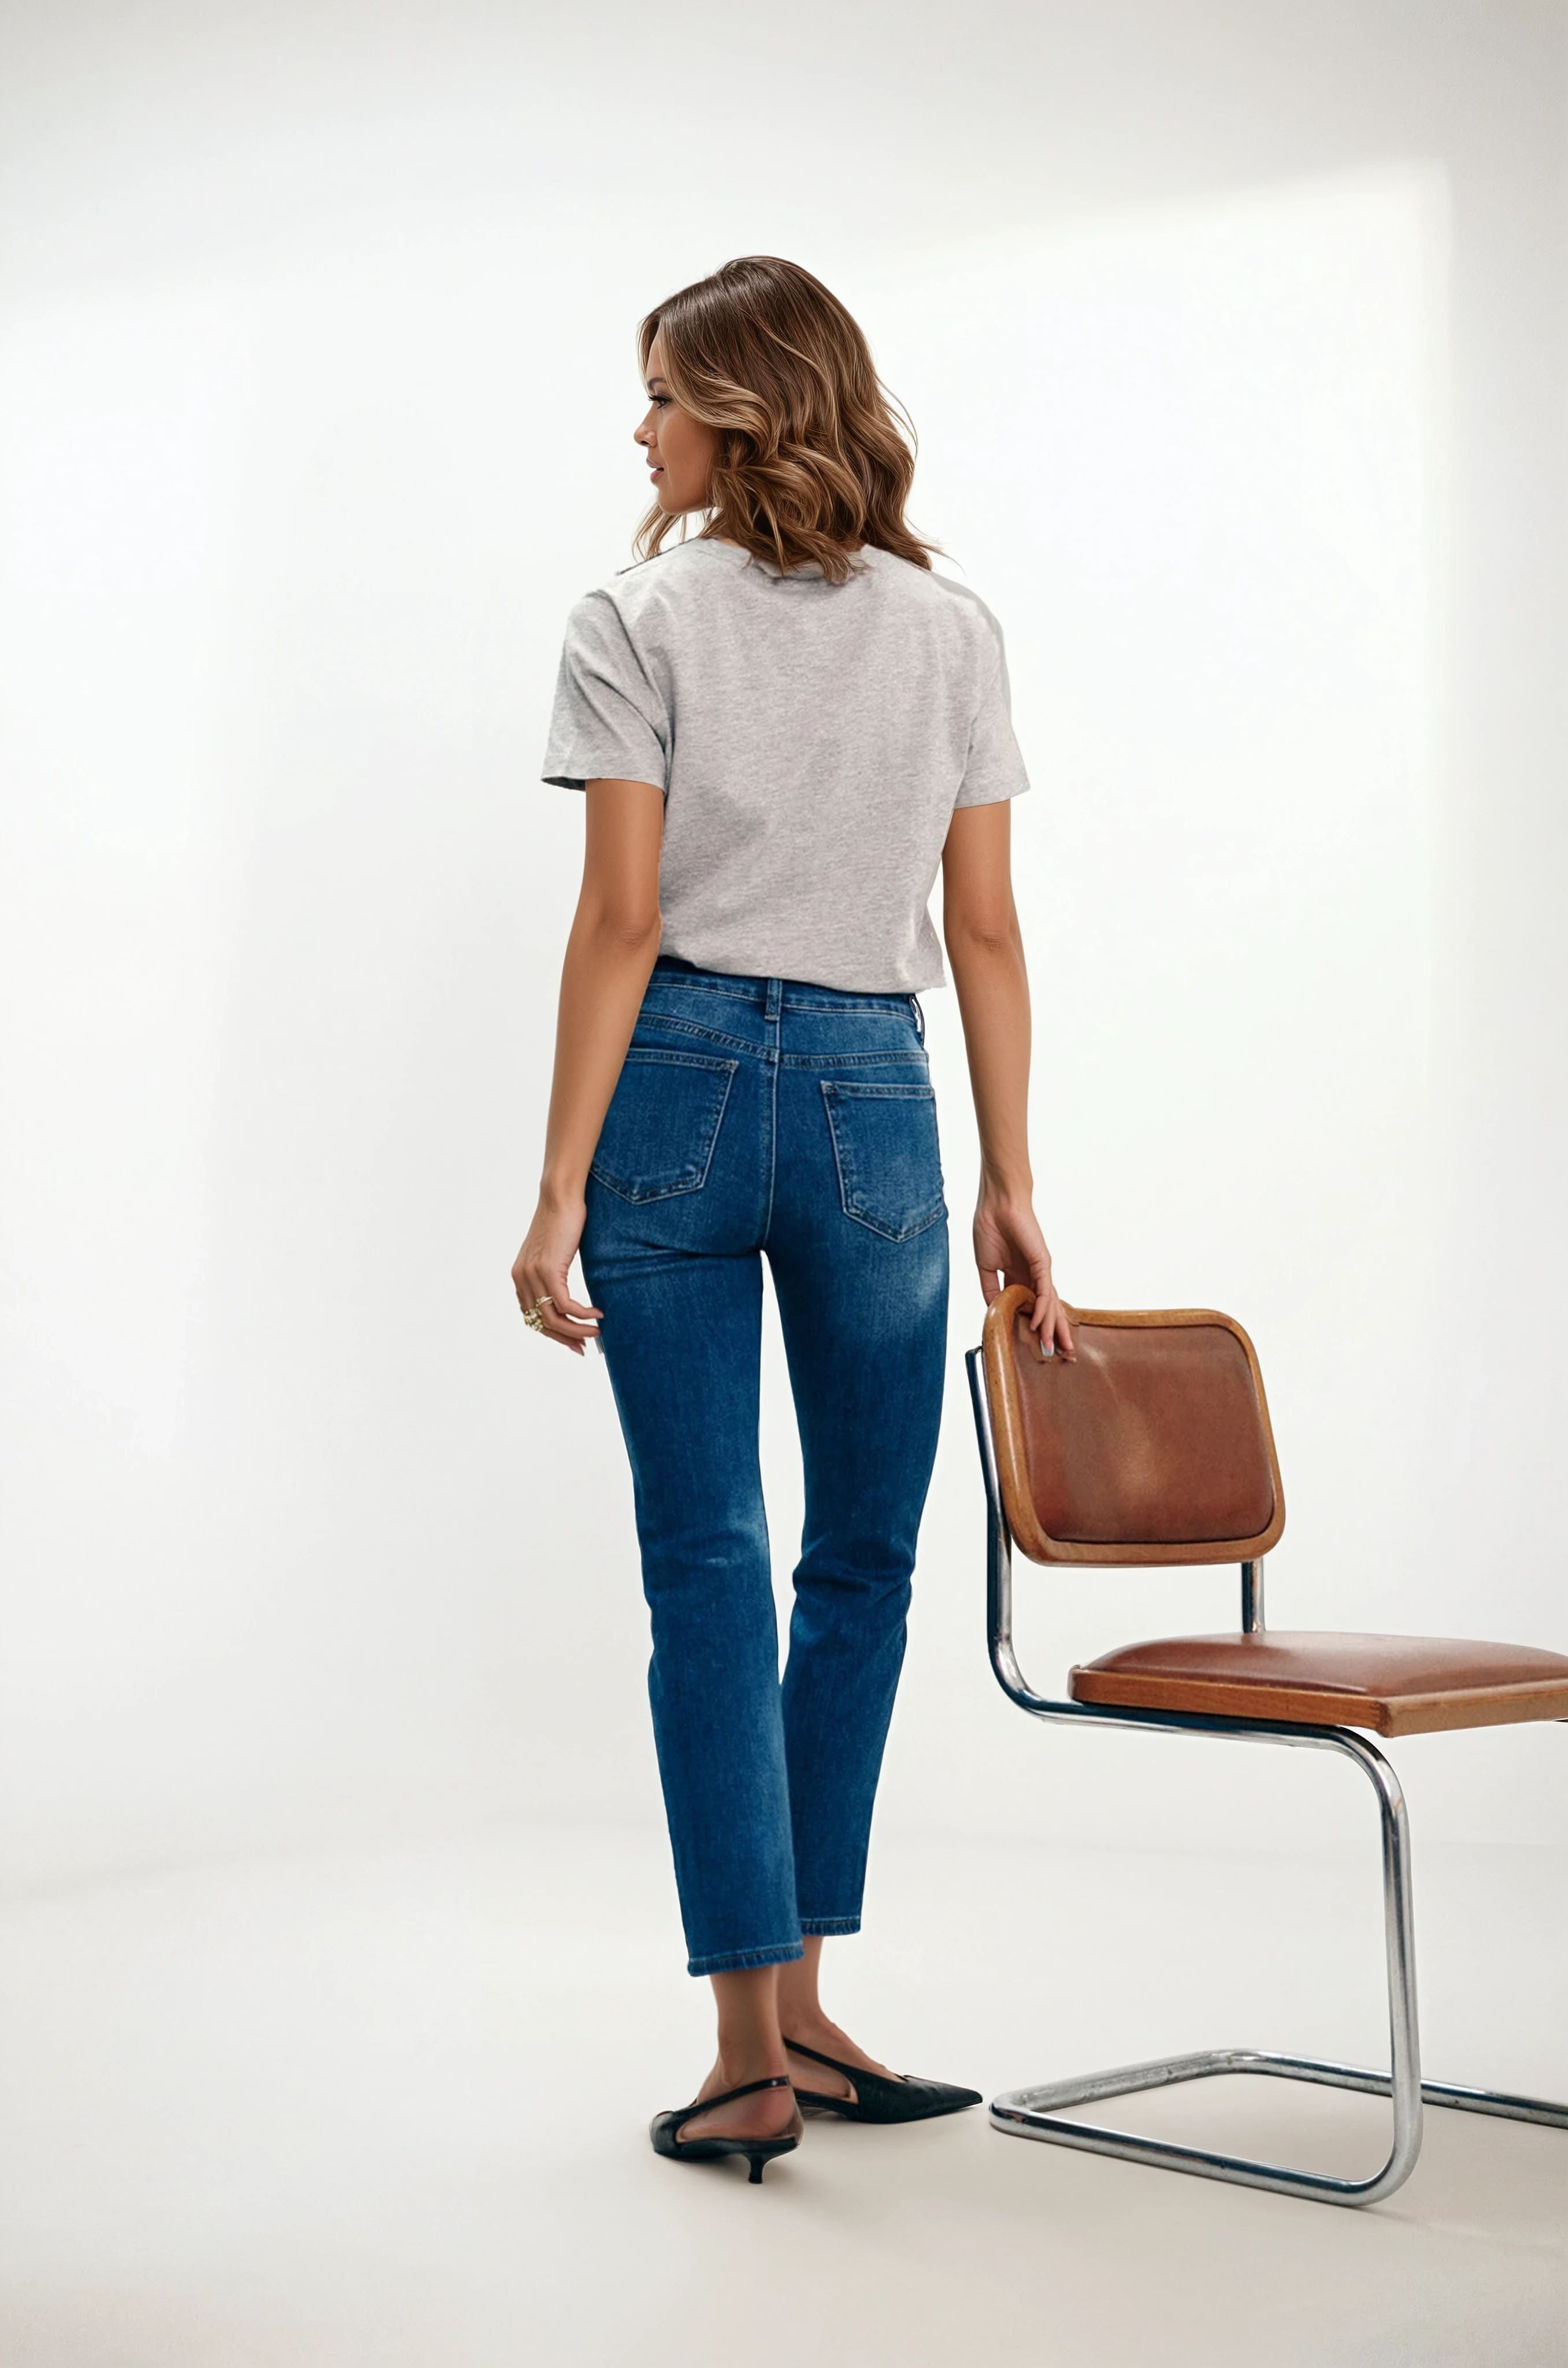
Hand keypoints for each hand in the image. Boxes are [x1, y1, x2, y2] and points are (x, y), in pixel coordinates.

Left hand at [511, 1193, 603, 1355]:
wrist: (561, 1197)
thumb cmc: (563, 1222)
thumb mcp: (553, 1253)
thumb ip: (552, 1275)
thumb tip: (566, 1299)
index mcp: (519, 1277)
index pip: (532, 1319)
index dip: (553, 1335)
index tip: (574, 1342)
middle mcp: (521, 1279)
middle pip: (541, 1324)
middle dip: (565, 1339)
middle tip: (585, 1347)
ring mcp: (533, 1276)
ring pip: (554, 1319)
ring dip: (578, 1330)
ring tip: (597, 1332)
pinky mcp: (549, 1270)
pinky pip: (567, 1306)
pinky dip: (584, 1314)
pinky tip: (598, 1314)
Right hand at [973, 1192, 1075, 1358]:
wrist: (996, 1203)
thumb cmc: (990, 1227)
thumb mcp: (985, 1267)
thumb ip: (990, 1289)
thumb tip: (993, 1311)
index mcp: (1019, 1277)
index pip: (1030, 1308)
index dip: (1034, 1327)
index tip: (1036, 1346)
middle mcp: (1033, 1277)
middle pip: (1047, 1310)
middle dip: (1055, 1333)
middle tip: (1064, 1355)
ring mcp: (1039, 1270)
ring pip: (1050, 1304)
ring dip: (1053, 1328)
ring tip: (1057, 1349)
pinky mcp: (1042, 1262)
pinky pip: (1044, 1291)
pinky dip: (1043, 1309)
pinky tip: (1040, 1325)